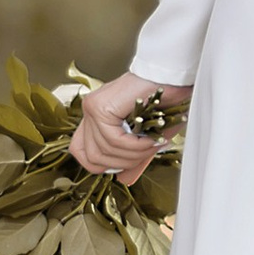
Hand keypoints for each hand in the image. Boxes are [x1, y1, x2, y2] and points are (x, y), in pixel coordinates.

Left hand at [67, 73, 188, 176]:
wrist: (171, 75)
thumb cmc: (163, 99)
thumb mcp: (145, 135)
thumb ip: (131, 156)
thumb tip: (124, 179)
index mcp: (96, 116)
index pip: (81, 152)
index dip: (102, 165)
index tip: (125, 163)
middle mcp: (89, 111)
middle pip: (91, 157)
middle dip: (123, 163)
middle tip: (146, 154)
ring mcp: (92, 108)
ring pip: (103, 151)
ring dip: (132, 154)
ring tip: (151, 145)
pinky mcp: (99, 107)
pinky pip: (112, 140)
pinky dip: (134, 145)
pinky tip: (149, 139)